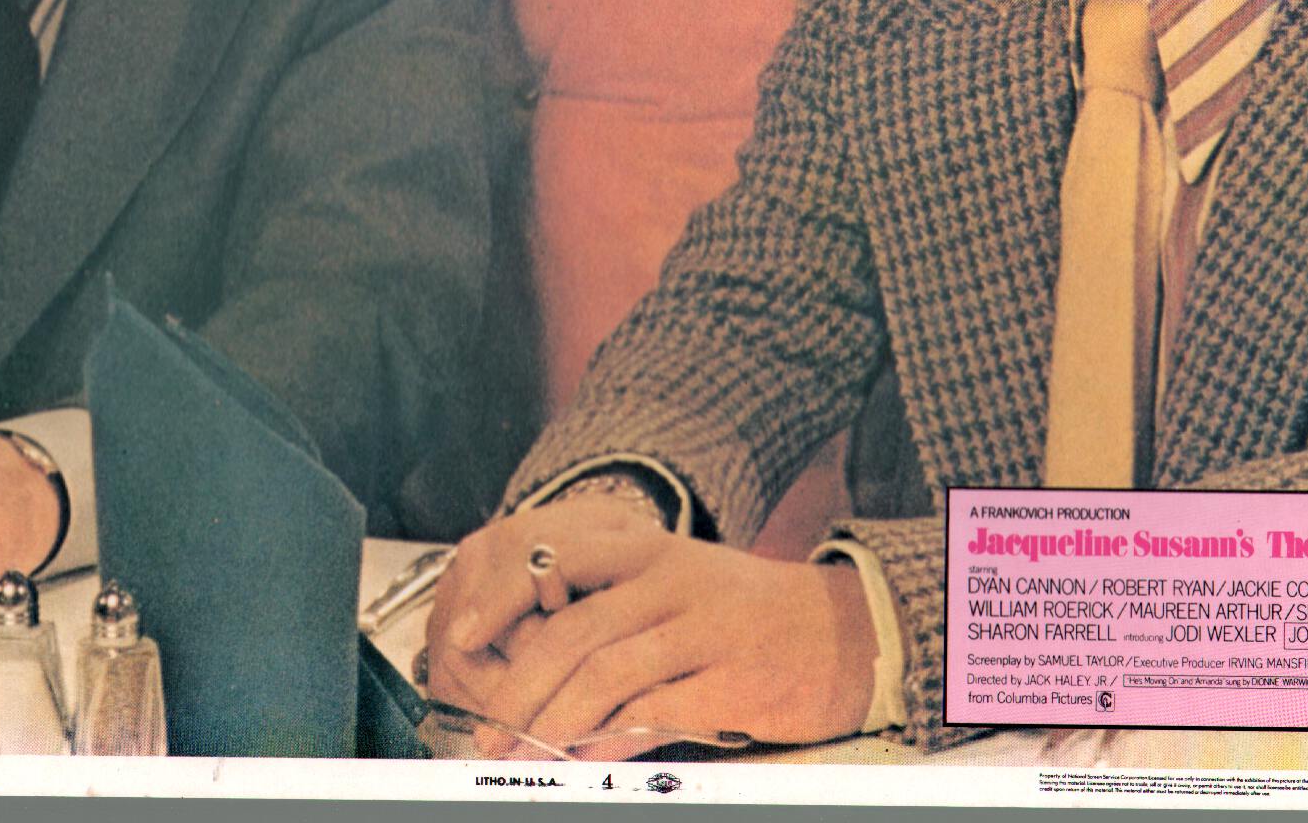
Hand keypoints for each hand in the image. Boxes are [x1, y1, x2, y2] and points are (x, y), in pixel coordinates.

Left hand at [423, 497, 878, 757]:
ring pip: (606, 675)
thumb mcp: (680, 592)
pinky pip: (656, 712)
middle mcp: (674, 582)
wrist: (845, 634)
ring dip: (553, 722)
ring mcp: (704, 629)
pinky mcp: (732, 679)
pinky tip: (585, 756)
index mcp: (653, 552)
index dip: (502, 598)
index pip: (558, 561)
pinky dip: (611, 739)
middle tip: (485, 731)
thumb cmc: (749, 617)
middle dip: (518, 689)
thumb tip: (541, 671)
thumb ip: (616, 620)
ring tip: (522, 752)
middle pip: (574, 631)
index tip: (462, 635)